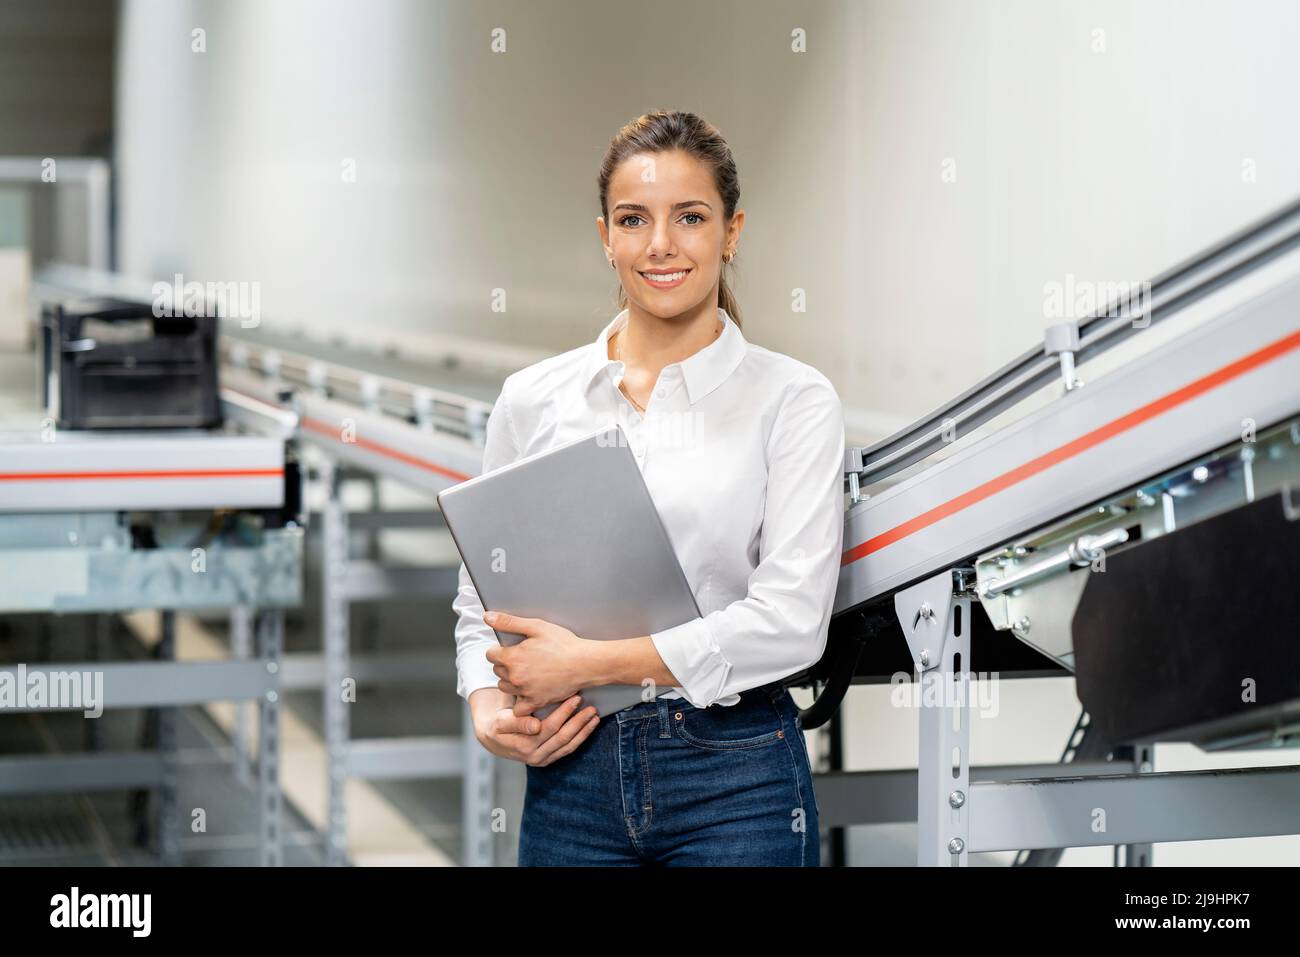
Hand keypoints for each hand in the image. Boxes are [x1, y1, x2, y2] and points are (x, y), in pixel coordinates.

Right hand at [472, 690, 599, 766]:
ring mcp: (543, 759)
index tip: (575, 698)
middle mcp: (535, 756)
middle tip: (591, 707)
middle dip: (579, 722)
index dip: (564, 713)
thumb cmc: (496, 724)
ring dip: (584, 731)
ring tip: (595, 716)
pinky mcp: (549, 758)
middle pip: (563, 738)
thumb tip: (535, 726)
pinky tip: (589, 726)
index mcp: (524, 747)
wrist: (492, 737)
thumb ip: (518, 723)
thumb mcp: (501, 722)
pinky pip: (568, 749)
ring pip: (569, 746)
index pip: (550, 728)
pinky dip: (581, 737)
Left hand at [483, 611, 595, 714]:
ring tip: (526, 673)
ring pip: (505, 688)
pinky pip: (519, 709)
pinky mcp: (536, 702)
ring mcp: (525, 691)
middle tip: (523, 658)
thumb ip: (509, 622)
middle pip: (497, 671)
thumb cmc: (563, 643)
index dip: (499, 650)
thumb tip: (487, 616)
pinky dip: (521, 701)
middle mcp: (515, 676)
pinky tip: (528, 691)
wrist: (585, 663)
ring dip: (511, 681)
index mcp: (512, 657)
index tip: (512, 649)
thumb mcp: (536, 626)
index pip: (490, 655)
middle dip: (505, 664)